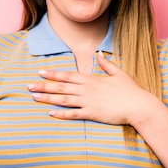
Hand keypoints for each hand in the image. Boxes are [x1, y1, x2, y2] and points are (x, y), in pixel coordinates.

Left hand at [27, 53, 157, 125]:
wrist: (139, 106)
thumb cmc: (130, 90)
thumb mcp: (119, 73)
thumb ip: (106, 64)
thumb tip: (99, 53)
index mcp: (92, 79)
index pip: (68, 75)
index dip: (53, 74)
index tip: (40, 72)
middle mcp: (87, 89)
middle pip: (61, 87)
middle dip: (44, 86)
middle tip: (29, 86)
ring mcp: (89, 101)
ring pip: (64, 99)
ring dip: (48, 98)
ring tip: (34, 97)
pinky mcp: (92, 114)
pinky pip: (74, 114)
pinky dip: (61, 114)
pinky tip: (50, 113)